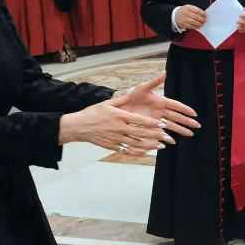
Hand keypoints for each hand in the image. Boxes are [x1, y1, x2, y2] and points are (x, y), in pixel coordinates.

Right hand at [59, 97, 179, 156]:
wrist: (79, 126)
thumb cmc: (93, 113)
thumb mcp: (107, 103)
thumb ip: (122, 100)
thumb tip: (134, 92)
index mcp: (119, 116)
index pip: (139, 120)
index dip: (152, 123)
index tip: (162, 124)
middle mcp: (119, 128)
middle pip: (140, 133)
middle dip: (154, 135)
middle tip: (165, 136)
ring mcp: (116, 139)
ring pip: (136, 144)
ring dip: (149, 146)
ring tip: (160, 146)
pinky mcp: (112, 146)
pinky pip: (127, 151)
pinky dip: (138, 153)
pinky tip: (147, 153)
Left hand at [112, 72, 199, 138]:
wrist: (120, 107)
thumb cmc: (131, 96)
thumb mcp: (143, 88)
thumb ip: (154, 82)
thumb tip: (165, 72)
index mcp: (161, 101)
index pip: (176, 106)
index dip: (185, 109)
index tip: (194, 114)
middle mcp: (161, 112)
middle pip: (177, 117)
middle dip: (187, 122)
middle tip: (197, 126)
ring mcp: (156, 120)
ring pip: (171, 126)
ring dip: (181, 130)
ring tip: (190, 134)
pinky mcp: (150, 127)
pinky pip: (161, 133)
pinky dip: (167, 137)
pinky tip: (172, 142)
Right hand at [175, 5, 206, 29]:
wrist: (174, 14)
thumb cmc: (183, 11)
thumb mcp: (189, 7)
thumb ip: (196, 10)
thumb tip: (204, 14)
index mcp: (188, 7)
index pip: (197, 11)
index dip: (203, 13)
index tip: (206, 15)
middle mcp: (185, 13)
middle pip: (196, 17)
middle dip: (202, 19)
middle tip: (205, 20)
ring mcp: (184, 19)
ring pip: (194, 22)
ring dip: (200, 24)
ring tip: (202, 24)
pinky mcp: (183, 24)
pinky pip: (191, 26)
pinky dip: (195, 27)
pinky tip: (198, 26)